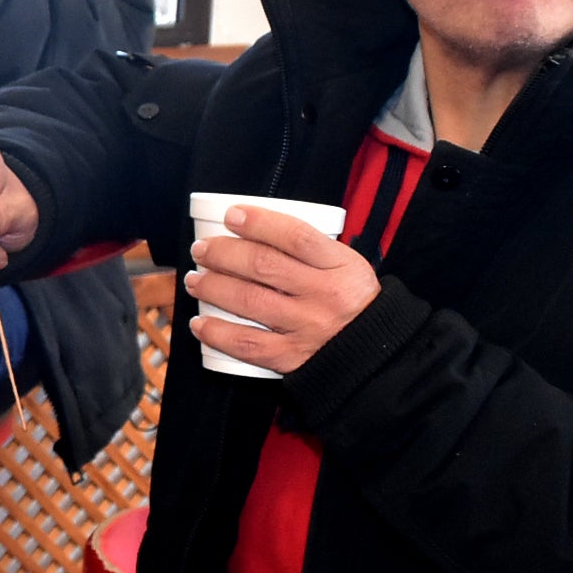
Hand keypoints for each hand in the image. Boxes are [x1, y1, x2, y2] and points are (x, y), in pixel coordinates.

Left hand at [185, 204, 380, 375]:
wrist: (376, 355)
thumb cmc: (353, 303)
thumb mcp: (348, 267)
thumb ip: (313, 250)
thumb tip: (259, 228)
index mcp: (340, 266)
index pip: (295, 236)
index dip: (259, 222)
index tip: (232, 216)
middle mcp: (323, 295)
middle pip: (263, 266)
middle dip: (223, 254)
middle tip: (202, 250)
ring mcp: (307, 327)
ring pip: (249, 301)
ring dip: (213, 288)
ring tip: (195, 280)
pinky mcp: (292, 357)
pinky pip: (248, 344)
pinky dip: (217, 333)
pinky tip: (199, 323)